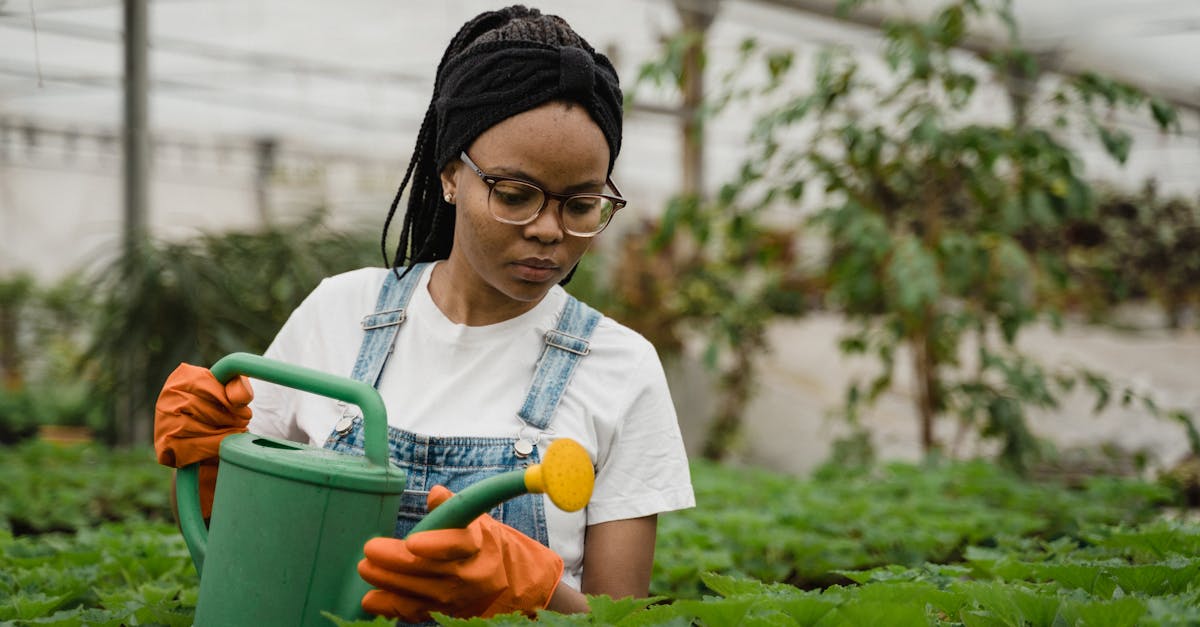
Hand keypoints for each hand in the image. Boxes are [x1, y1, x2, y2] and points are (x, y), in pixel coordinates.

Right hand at [154, 363, 252, 516]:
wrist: (207, 438)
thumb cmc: (222, 408)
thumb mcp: (233, 391)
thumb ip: (239, 387)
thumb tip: (239, 399)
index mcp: (182, 378)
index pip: (202, 383)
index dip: (226, 398)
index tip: (243, 409)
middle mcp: (167, 398)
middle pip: (198, 406)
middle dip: (227, 416)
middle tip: (244, 422)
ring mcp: (162, 423)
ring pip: (195, 427)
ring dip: (223, 432)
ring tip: (237, 432)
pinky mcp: (165, 446)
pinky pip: (191, 448)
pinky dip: (212, 447)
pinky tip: (224, 445)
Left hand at [358, 486, 563, 621]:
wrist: (502, 581)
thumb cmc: (479, 542)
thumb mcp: (474, 519)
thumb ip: (452, 506)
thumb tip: (435, 494)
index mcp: (477, 544)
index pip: (457, 545)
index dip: (435, 545)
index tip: (411, 542)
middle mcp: (468, 574)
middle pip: (430, 570)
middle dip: (396, 562)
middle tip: (370, 550)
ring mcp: (455, 597)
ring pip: (418, 592)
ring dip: (388, 582)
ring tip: (365, 569)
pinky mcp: (442, 612)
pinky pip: (414, 612)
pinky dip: (391, 607)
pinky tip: (371, 599)